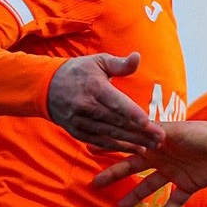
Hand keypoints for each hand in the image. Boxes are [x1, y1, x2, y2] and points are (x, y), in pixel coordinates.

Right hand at [47, 52, 163, 150]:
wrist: (46, 87)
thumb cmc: (79, 71)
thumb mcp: (98, 61)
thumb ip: (119, 64)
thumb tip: (137, 57)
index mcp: (94, 88)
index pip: (116, 103)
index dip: (132, 114)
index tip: (148, 122)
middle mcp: (87, 107)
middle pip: (117, 122)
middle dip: (140, 132)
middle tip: (160, 138)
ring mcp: (81, 122)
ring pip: (110, 134)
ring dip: (132, 142)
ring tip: (152, 146)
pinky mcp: (78, 132)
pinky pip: (100, 142)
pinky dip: (118, 147)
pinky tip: (135, 149)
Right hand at [93, 119, 206, 206]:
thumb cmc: (200, 132)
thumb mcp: (173, 131)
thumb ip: (152, 133)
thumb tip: (128, 127)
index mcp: (156, 143)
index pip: (130, 146)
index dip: (111, 149)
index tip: (90, 150)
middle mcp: (162, 158)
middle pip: (134, 169)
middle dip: (115, 176)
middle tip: (96, 184)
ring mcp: (174, 173)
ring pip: (151, 187)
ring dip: (136, 197)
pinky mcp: (188, 185)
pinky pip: (174, 201)